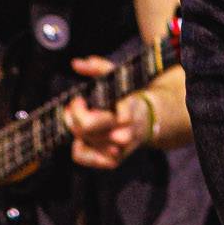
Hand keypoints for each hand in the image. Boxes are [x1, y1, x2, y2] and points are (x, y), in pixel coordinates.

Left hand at [63, 55, 152, 170]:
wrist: (148, 120)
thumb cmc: (127, 97)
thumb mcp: (118, 78)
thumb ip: (98, 67)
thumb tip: (75, 63)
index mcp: (127, 110)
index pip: (99, 118)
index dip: (80, 109)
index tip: (78, 98)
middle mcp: (125, 133)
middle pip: (87, 129)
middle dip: (75, 116)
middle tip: (76, 105)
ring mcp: (119, 150)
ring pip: (84, 140)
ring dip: (77, 128)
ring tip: (81, 117)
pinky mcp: (113, 161)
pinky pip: (82, 156)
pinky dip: (77, 147)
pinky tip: (82, 137)